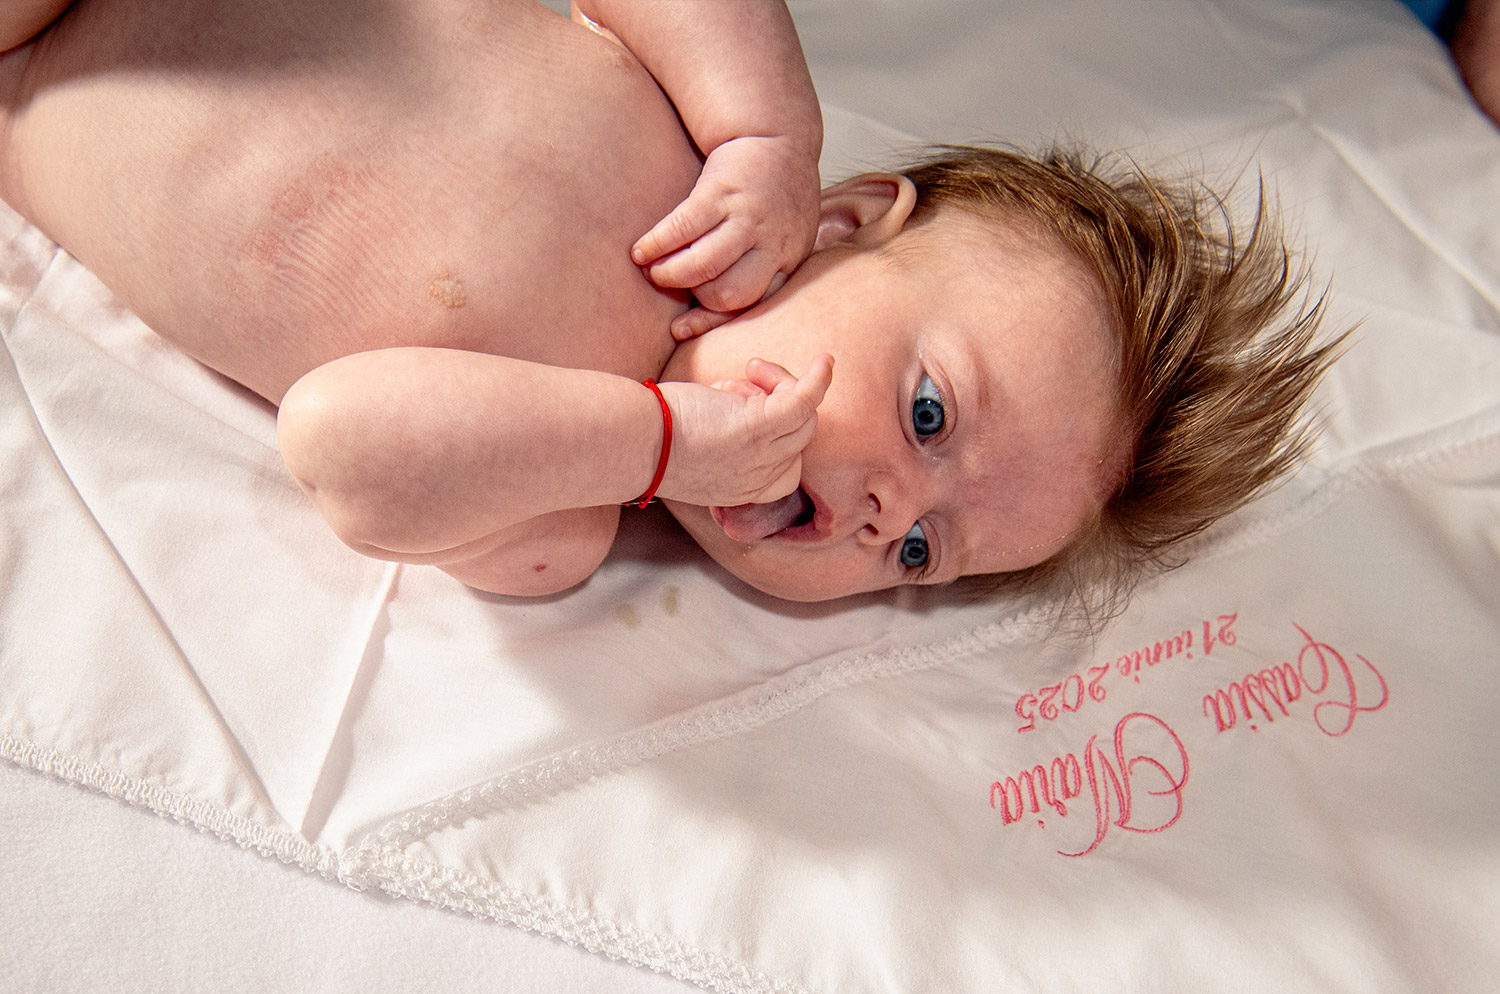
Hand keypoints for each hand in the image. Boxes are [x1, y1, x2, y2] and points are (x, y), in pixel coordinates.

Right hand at [632, 135, 820, 340]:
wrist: (778, 135)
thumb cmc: (776, 194)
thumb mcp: (789, 235)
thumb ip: (764, 268)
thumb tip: (715, 307)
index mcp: (788, 259)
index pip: (751, 304)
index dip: (711, 321)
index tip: (680, 329)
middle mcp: (770, 242)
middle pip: (728, 293)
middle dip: (694, 297)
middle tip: (673, 286)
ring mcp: (745, 217)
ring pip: (704, 265)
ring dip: (670, 274)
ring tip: (652, 270)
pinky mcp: (719, 192)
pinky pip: (682, 229)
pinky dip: (656, 244)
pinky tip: (641, 250)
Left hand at [656, 354, 832, 507]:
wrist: (633, 443)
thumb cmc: (648, 440)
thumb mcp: (690, 451)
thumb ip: (714, 436)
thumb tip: (723, 398)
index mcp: (742, 490)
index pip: (786, 471)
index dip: (779, 440)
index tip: (746, 411)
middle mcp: (759, 479)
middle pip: (798, 438)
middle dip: (775, 403)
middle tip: (741, 382)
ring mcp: (762, 454)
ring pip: (802, 416)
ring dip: (780, 385)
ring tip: (748, 371)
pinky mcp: (759, 427)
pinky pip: (805, 401)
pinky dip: (817, 380)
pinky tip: (823, 360)